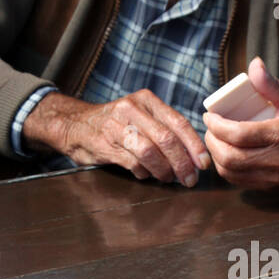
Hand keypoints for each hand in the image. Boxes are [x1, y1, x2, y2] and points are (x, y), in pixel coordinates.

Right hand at [24, 89, 209, 186]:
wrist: (74, 124)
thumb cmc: (116, 123)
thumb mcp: (141, 115)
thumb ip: (164, 128)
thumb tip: (193, 155)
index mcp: (146, 100)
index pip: (178, 122)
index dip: (194, 146)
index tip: (204, 164)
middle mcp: (132, 109)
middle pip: (167, 139)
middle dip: (182, 163)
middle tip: (189, 179)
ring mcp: (117, 126)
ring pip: (150, 152)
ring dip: (164, 170)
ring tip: (168, 178)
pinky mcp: (105, 144)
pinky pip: (133, 163)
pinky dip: (144, 172)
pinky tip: (145, 174)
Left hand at [202, 57, 278, 188]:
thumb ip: (271, 84)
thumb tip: (253, 65)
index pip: (239, 135)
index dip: (217, 126)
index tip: (210, 116)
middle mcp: (277, 159)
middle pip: (230, 157)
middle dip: (213, 142)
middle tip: (210, 128)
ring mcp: (274, 176)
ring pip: (232, 173)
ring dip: (217, 157)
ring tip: (216, 140)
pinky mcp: (272, 185)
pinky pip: (240, 181)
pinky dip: (227, 169)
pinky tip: (226, 155)